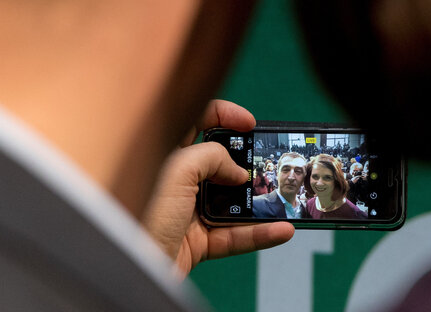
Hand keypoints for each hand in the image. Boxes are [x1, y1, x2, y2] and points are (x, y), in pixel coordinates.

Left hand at [142, 100, 293, 276]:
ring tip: (278, 198)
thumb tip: (235, 170)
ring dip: (257, 202)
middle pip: (217, 162)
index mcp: (160, 155)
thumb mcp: (175, 173)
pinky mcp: (196, 241)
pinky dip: (258, 234)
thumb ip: (210, 158)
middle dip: (244, 161)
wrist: (125, 273)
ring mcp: (187, 212)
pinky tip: (279, 229)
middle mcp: (174, 181)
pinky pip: (233, 235)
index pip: (193, 122)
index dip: (222, 116)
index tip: (247, 124)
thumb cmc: (134, 220)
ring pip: (230, 202)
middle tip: (263, 162)